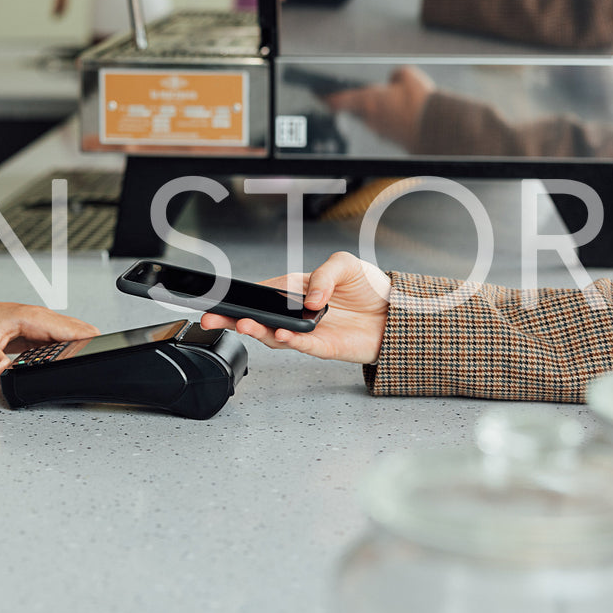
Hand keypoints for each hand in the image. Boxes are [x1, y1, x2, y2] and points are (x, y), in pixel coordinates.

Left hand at [0, 299, 97, 383]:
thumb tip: (2, 376)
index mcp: (30, 317)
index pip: (72, 329)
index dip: (91, 342)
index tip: (105, 354)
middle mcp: (36, 320)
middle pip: (75, 334)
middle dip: (89, 348)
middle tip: (97, 367)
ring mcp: (33, 328)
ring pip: (65, 340)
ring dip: (75, 352)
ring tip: (83, 369)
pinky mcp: (27, 337)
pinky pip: (52, 346)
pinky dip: (60, 355)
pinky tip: (58, 367)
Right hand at [199, 252, 391, 363]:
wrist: (398, 314)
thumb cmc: (371, 288)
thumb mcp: (347, 265)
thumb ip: (325, 275)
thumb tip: (310, 298)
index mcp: (298, 290)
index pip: (264, 293)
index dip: (242, 297)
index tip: (222, 299)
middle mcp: (298, 313)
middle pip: (260, 319)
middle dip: (234, 320)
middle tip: (214, 320)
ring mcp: (309, 332)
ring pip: (274, 336)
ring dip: (257, 331)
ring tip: (244, 325)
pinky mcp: (325, 348)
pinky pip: (303, 346)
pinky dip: (290, 341)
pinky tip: (280, 334)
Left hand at [324, 65, 436, 148]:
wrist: (438, 128)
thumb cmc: (421, 101)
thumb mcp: (408, 75)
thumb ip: (396, 74)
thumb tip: (394, 79)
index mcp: (368, 101)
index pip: (339, 101)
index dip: (327, 98)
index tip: (319, 96)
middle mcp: (370, 119)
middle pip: (359, 109)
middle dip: (364, 102)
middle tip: (373, 94)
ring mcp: (381, 131)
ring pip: (375, 118)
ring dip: (382, 111)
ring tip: (400, 102)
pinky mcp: (393, 139)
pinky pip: (388, 126)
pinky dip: (394, 119)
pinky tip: (409, 113)